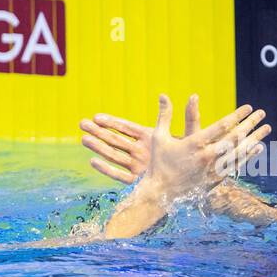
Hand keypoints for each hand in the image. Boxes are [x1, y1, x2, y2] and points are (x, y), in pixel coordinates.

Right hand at [80, 95, 202, 183]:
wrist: (193, 181)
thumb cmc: (195, 158)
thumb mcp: (193, 136)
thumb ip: (190, 117)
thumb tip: (193, 96)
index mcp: (150, 137)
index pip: (126, 128)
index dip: (111, 122)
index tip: (96, 116)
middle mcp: (141, 150)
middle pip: (116, 139)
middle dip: (99, 131)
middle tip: (82, 123)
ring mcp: (138, 165)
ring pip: (114, 154)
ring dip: (98, 147)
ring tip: (83, 139)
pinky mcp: (139, 180)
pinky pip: (119, 174)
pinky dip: (106, 168)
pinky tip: (92, 161)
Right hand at [138, 95, 269, 200]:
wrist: (161, 194)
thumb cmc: (159, 163)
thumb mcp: (159, 137)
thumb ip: (165, 115)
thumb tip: (163, 95)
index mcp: (195, 143)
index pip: (222, 126)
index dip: (237, 115)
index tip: (248, 107)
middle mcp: (207, 156)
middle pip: (235, 137)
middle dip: (250, 124)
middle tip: (262, 113)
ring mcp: (213, 169)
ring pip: (240, 152)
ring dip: (255, 138)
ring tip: (267, 128)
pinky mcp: (216, 179)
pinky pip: (237, 165)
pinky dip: (248, 155)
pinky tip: (257, 147)